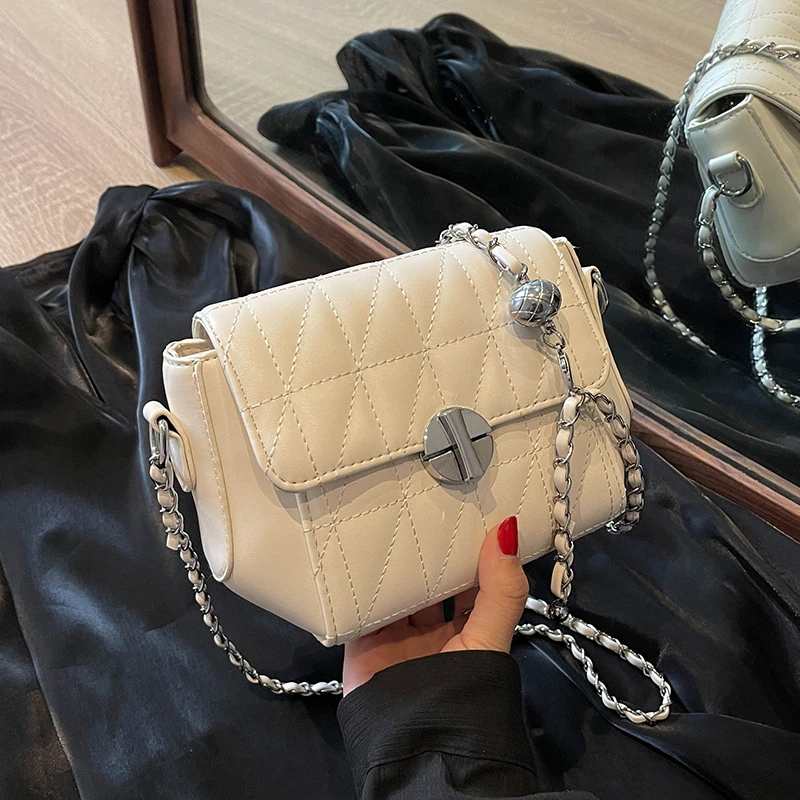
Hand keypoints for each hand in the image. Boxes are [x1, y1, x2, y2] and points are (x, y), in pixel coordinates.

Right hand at [342, 516, 528, 694]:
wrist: (414, 743)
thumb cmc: (461, 690)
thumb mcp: (490, 637)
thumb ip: (502, 589)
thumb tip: (508, 530)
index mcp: (469, 632)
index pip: (471, 583)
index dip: (471, 552)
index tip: (468, 514)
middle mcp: (434, 633)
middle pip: (431, 583)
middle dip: (429, 554)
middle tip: (425, 508)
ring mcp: (398, 637)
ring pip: (397, 590)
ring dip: (395, 565)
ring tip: (392, 521)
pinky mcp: (364, 641)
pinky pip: (362, 604)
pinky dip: (361, 584)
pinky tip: (361, 554)